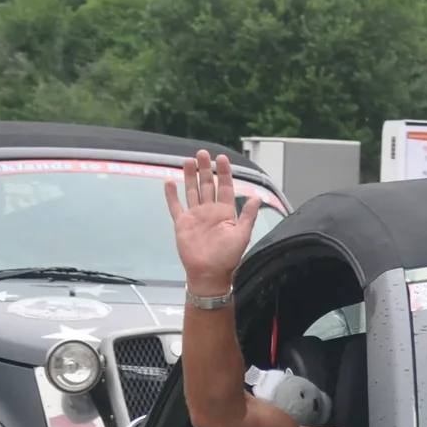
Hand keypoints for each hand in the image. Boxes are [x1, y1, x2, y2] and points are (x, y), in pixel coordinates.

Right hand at [165, 151, 255, 297]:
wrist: (209, 273)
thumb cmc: (227, 257)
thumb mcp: (242, 234)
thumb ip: (248, 215)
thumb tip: (257, 197)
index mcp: (225, 212)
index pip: (225, 187)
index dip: (224, 173)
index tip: (222, 158)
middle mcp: (210, 211)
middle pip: (207, 185)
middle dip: (205, 169)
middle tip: (203, 153)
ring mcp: (195, 216)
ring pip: (192, 191)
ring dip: (190, 176)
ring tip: (188, 161)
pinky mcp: (182, 224)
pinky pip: (175, 206)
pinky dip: (171, 195)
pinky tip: (169, 182)